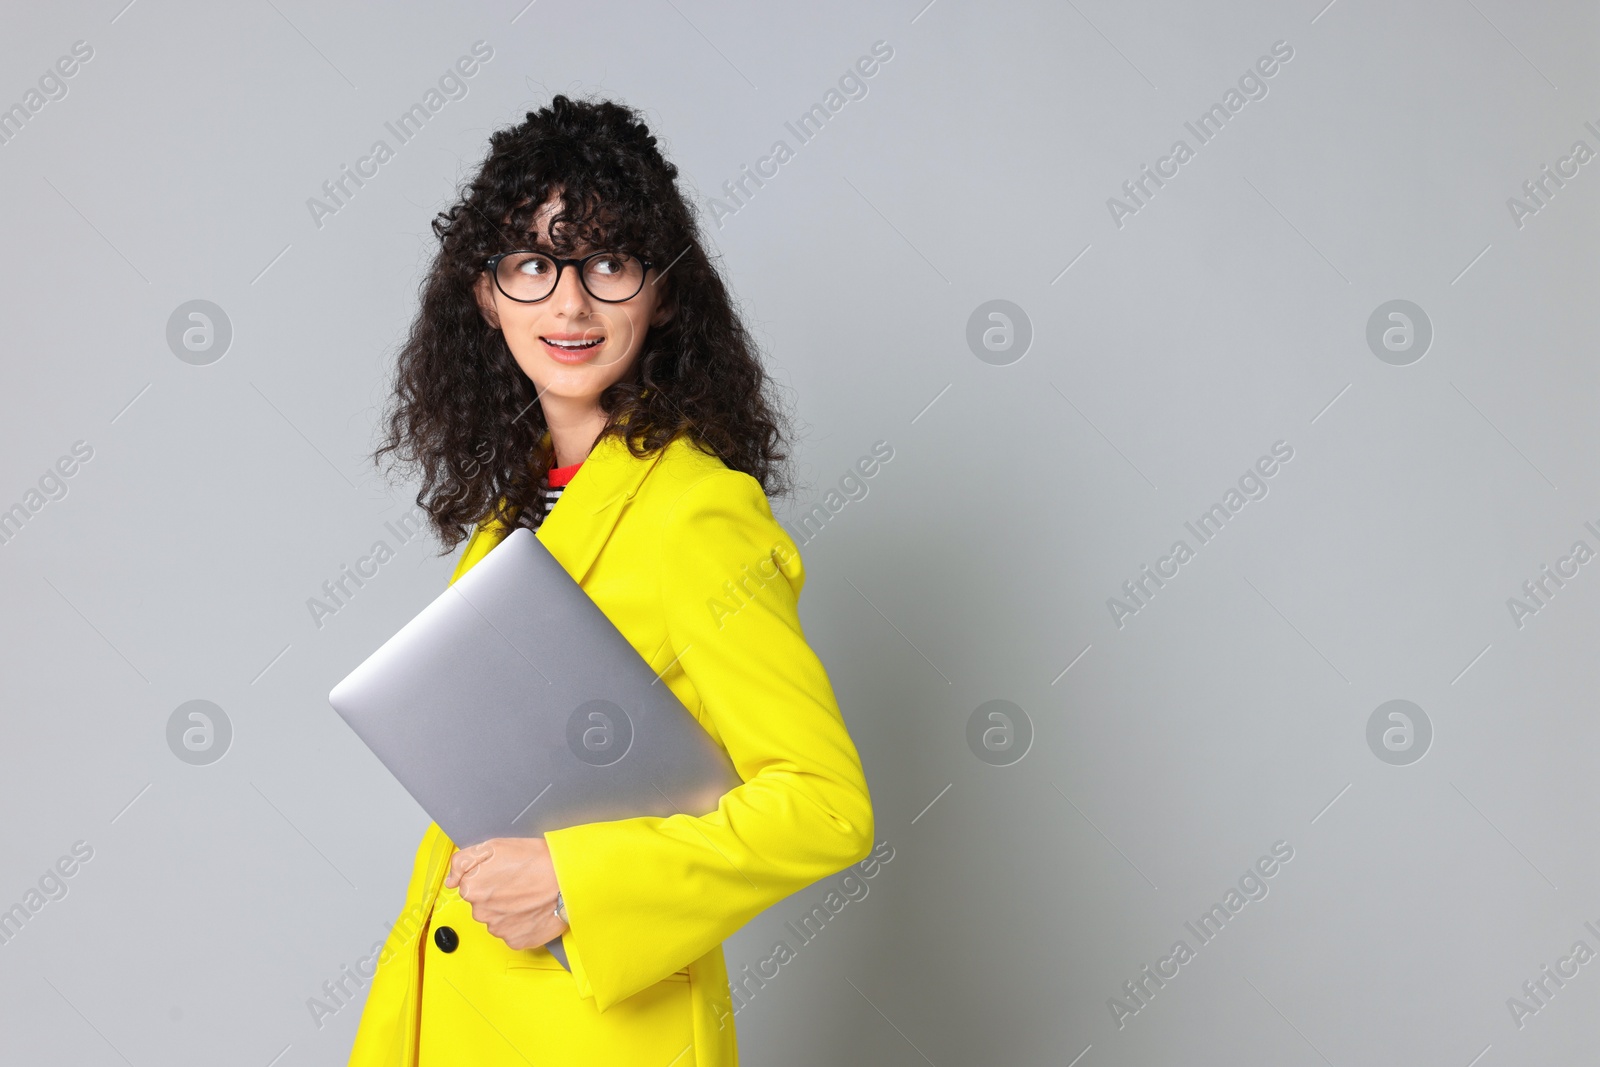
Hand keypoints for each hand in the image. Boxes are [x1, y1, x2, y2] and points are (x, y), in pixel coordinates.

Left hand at [444, 837, 569, 949]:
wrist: (568, 880)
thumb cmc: (537, 860)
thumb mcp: (495, 846)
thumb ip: (463, 861)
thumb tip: (450, 880)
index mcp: (472, 888)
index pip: (471, 886)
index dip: (489, 877)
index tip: (505, 874)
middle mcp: (480, 912)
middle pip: (483, 904)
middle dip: (497, 895)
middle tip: (520, 883)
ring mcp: (498, 929)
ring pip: (497, 919)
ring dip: (508, 910)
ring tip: (529, 897)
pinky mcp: (515, 941)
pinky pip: (512, 933)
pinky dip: (520, 924)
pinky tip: (532, 911)